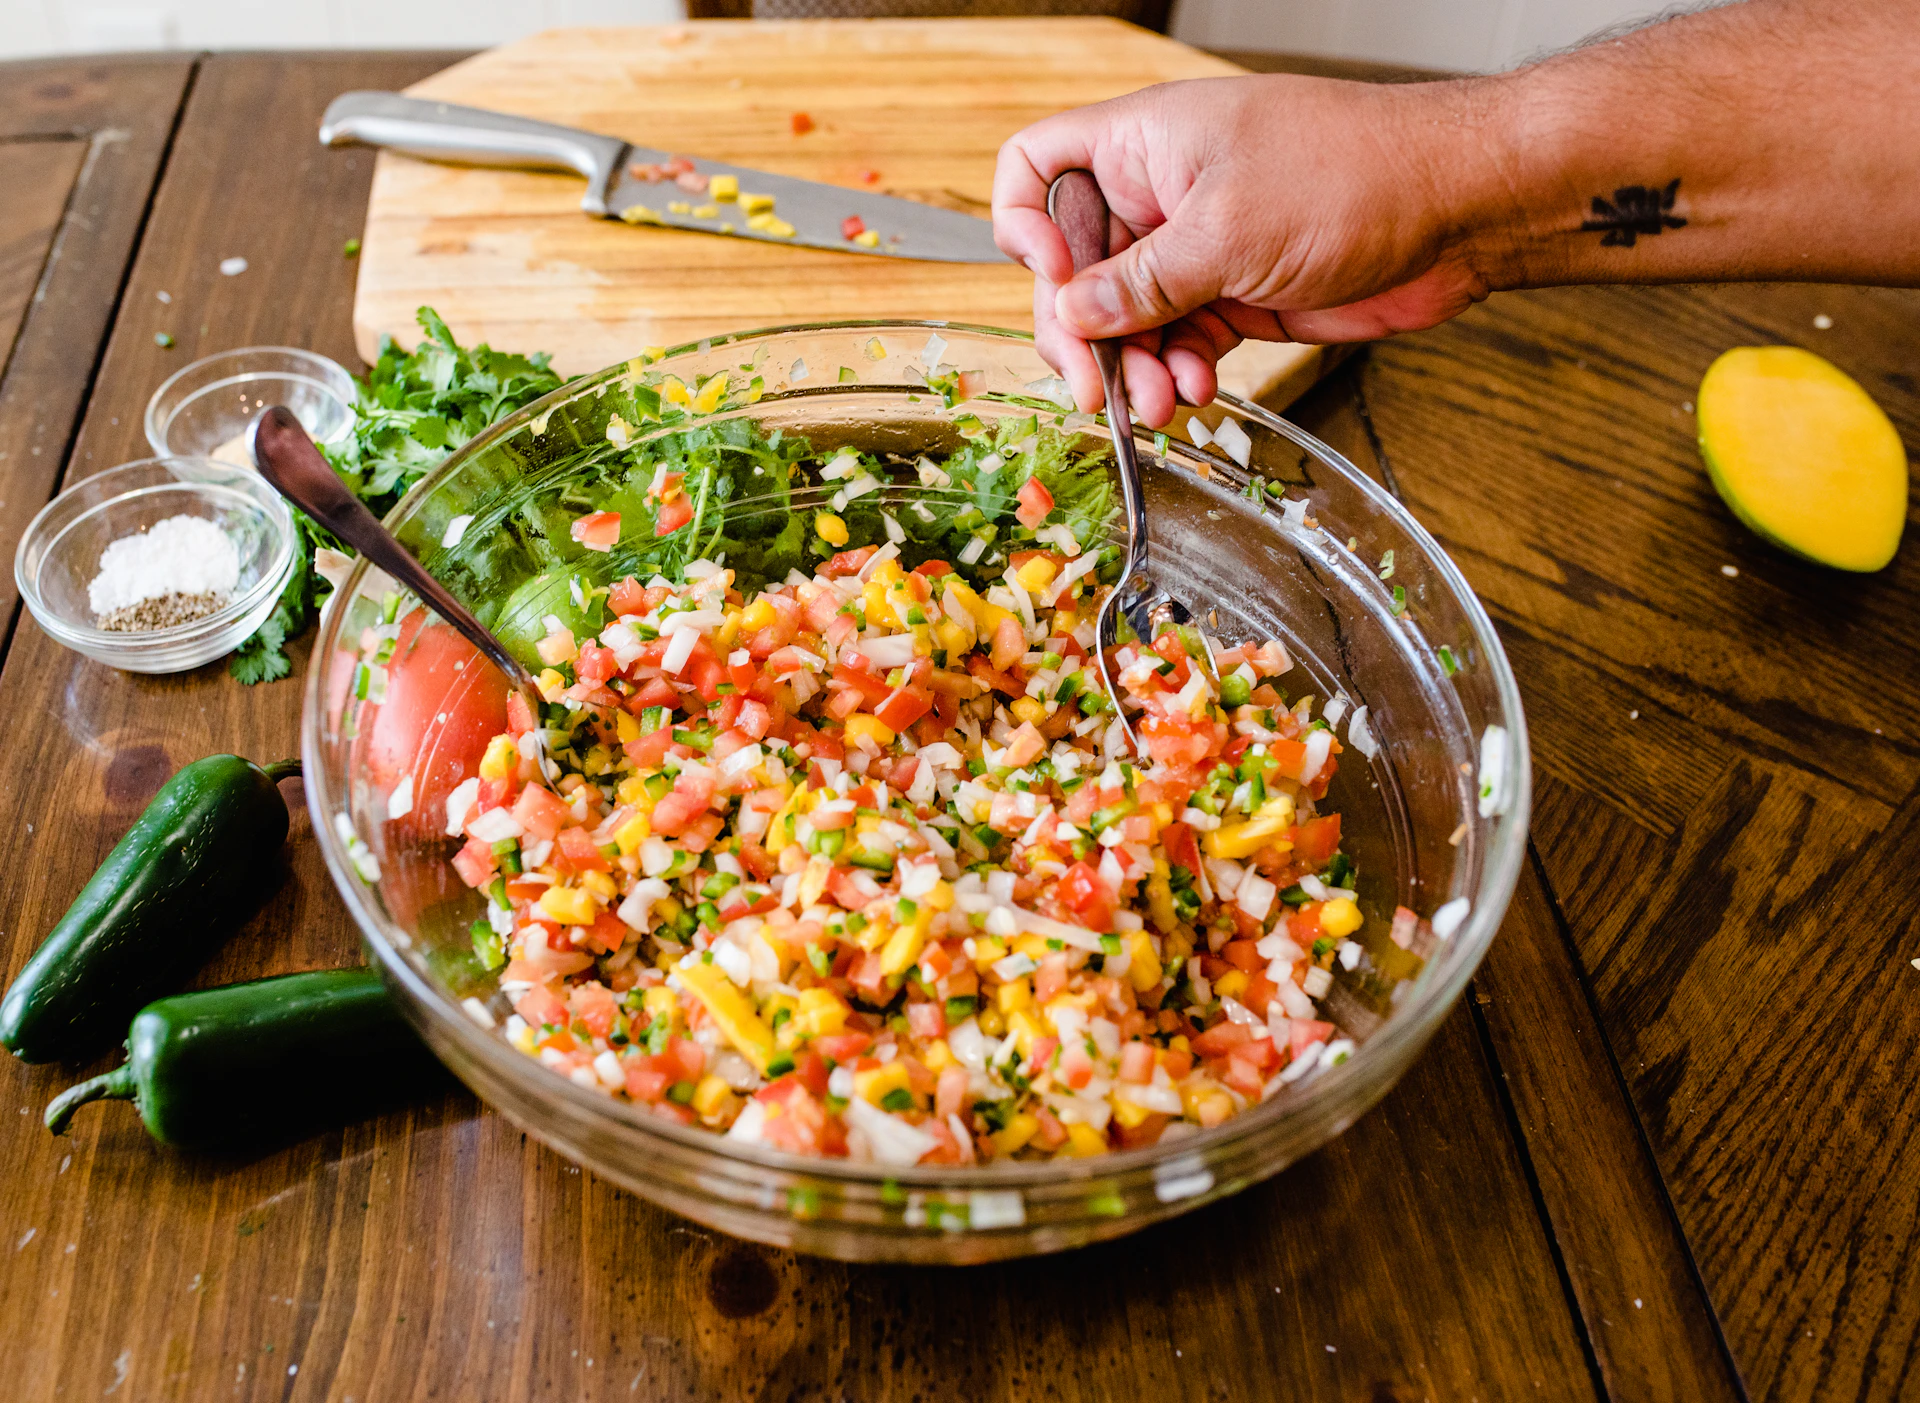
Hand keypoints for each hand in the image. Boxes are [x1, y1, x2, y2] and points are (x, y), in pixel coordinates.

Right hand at [992, 74, 1509, 424]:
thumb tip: (1070, 314)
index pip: (1035, 170)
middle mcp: (1157, 193)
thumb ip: (1139, 282)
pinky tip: (1195, 391)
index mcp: (1141, 144)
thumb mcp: (1226, 232)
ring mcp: (1193, 245)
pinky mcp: (1231, 291)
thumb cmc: (1353, 174)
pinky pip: (1174, 340)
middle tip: (1098, 391)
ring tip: (1162, 404)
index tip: (1052, 281)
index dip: (1024, 227)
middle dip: (1081, 334)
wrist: (1455, 208)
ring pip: (1123, 318)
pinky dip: (1176, 371)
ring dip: (1133, 368)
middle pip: (1072, 268)